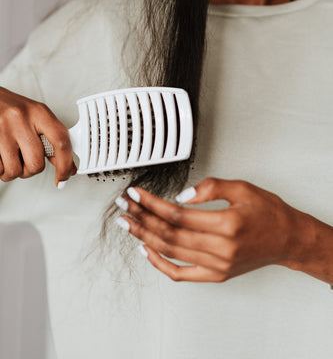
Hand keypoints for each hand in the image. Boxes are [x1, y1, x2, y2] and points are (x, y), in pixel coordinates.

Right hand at [0, 87, 75, 185]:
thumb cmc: (11, 108)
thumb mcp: (35, 116)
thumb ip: (51, 138)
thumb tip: (68, 165)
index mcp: (38, 112)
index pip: (61, 140)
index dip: (65, 164)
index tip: (64, 177)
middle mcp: (21, 118)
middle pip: (36, 163)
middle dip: (31, 169)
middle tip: (25, 160)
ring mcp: (2, 129)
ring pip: (15, 170)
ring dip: (13, 171)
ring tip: (10, 157)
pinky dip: (0, 168)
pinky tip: (1, 156)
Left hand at [116, 177, 301, 282]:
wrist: (286, 238)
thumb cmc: (268, 211)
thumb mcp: (243, 188)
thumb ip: (211, 187)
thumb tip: (181, 194)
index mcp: (227, 224)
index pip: (178, 215)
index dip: (153, 204)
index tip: (137, 194)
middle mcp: (222, 248)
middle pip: (169, 234)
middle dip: (142, 218)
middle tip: (125, 206)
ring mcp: (218, 265)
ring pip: (171, 252)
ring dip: (145, 237)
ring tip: (128, 223)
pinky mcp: (216, 275)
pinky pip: (181, 273)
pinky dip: (160, 263)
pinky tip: (146, 249)